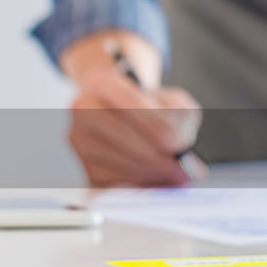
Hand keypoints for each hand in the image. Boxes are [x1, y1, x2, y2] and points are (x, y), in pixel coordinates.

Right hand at [60, 31, 204, 186]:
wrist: (112, 107)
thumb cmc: (144, 104)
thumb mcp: (169, 100)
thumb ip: (182, 125)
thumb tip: (190, 168)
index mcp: (100, 82)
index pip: (132, 107)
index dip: (158, 130)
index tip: (178, 146)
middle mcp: (80, 108)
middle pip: (127, 141)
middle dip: (159, 160)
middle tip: (180, 172)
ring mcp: (76, 137)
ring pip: (121, 164)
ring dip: (150, 174)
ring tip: (169, 175)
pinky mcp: (79, 164)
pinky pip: (112, 182)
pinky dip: (136, 184)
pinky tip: (151, 179)